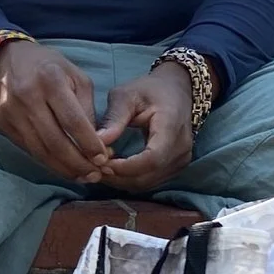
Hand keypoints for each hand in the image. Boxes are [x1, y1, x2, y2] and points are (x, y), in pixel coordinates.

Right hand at [0, 41, 112, 182]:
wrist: (7, 57)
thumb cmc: (48, 66)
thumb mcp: (76, 76)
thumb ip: (87, 108)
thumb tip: (96, 143)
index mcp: (50, 80)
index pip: (73, 121)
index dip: (89, 144)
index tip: (103, 159)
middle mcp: (27, 96)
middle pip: (55, 141)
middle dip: (78, 163)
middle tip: (95, 175)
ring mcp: (10, 111)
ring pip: (40, 150)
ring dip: (63, 168)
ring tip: (82, 176)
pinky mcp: (1, 122)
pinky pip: (27, 148)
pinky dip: (47, 161)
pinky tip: (62, 166)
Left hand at [93, 61, 197, 193]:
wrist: (176, 90)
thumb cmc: (150, 89)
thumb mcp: (127, 95)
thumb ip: (114, 117)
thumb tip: (98, 141)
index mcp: (172, 127)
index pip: (152, 159)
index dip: (124, 167)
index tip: (100, 162)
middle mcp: (181, 149)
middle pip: (147, 176)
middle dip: (117, 176)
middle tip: (92, 166)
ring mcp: (181, 161)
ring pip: (147, 183)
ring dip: (121, 180)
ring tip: (100, 167)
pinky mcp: (175, 167)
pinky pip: (150, 182)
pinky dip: (129, 180)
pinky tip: (113, 169)